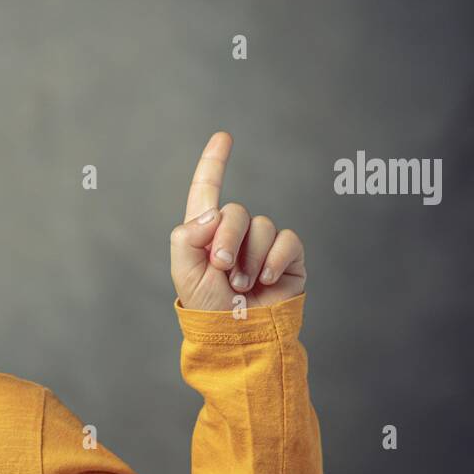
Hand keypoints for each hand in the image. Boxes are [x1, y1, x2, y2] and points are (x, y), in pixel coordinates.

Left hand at [169, 131, 306, 310]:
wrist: (239, 337)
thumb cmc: (209, 309)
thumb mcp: (184, 273)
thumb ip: (187, 236)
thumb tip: (214, 210)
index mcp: (205, 234)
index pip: (207, 191)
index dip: (214, 163)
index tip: (224, 136)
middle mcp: (235, 235)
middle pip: (236, 210)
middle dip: (227, 239)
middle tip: (222, 269)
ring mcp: (263, 245)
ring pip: (262, 226)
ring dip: (249, 258)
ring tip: (241, 286)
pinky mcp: (289, 257)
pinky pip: (287, 239)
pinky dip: (274, 259)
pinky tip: (265, 281)